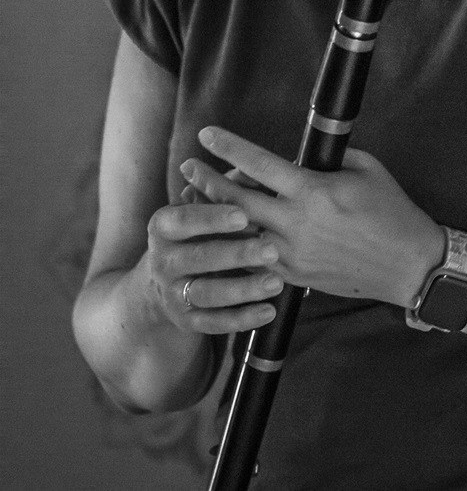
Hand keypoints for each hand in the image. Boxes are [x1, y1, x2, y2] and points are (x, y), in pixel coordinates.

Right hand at [145, 184, 283, 335]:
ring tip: (276, 282)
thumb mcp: (200, 208)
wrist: (162, 282)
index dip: (212, 218)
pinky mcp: (186, 320)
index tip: (243, 214)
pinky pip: (214, 324)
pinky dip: (241, 319)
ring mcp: (172, 293)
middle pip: (199, 258)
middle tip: (271, 249)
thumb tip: (252, 171)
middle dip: (236, 254)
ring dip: (243, 289)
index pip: (184, 220)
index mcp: (163, 226)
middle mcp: (162, 260)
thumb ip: (223, 190)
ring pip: (207, 293)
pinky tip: (268, 311)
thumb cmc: (196, 232)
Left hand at [184, 127, 442, 307]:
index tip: (207, 134)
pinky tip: (222, 235)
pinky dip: (237, 244)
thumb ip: (327, 159)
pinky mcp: (295, 276)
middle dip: (207, 180)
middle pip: (237, 200)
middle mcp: (297, 223)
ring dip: (216, 215)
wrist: (409, 265)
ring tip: (195, 199)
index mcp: (313, 191)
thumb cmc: (391, 209)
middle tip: (187, 166)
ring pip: (240, 232)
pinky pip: (255, 259)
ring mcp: (293, 254)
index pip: (259, 164)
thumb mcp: (365, 168)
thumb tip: (297, 155)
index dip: (229, 146)